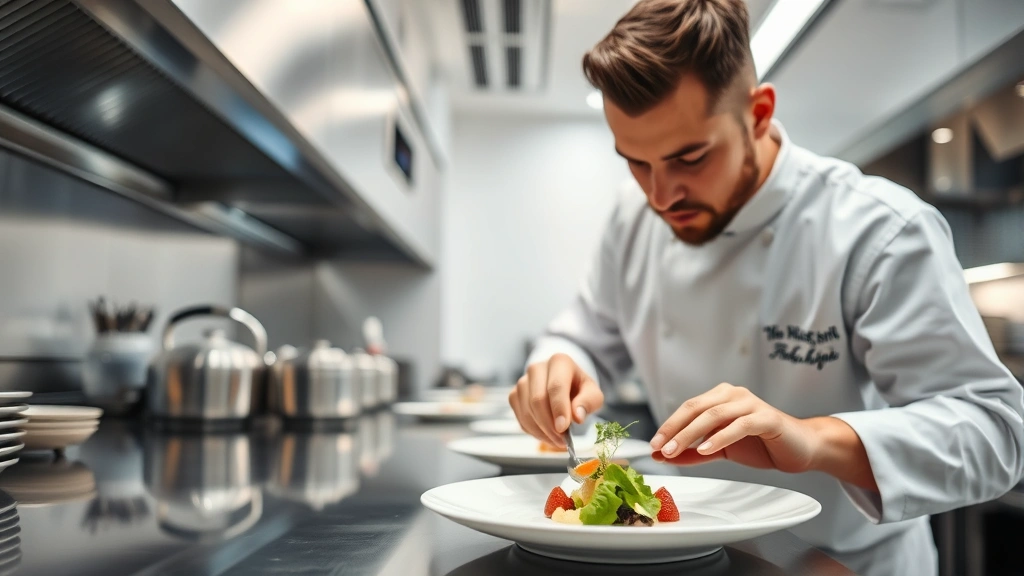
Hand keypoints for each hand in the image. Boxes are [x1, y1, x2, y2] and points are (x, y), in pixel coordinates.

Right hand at [509, 353, 603, 446]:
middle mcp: (537, 368)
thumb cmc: (579, 389)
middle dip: (549, 424)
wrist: (565, 386)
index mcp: (559, 362)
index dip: (558, 409)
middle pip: (538, 399)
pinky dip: (533, 431)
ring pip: (527, 410)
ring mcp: (522, 381)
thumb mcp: (593, 394)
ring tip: (557, 440)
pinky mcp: (514, 395)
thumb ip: (589, 402)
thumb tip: (577, 416)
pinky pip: (520, 418)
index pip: (556, 386)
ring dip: (542, 431)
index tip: (563, 428)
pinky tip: (547, 435)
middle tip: (562, 440)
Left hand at [649, 383, 816, 472]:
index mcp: (720, 397)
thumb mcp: (720, 449)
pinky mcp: (766, 418)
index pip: (687, 408)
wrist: (801, 448)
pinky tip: (705, 449)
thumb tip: (663, 456)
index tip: (652, 445)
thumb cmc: (762, 444)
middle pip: (696, 408)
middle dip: (674, 429)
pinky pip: (738, 425)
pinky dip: (719, 438)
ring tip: (674, 450)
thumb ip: (692, 452)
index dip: (668, 425)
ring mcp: (750, 404)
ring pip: (713, 415)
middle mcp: (733, 394)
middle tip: (659, 448)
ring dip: (690, 434)